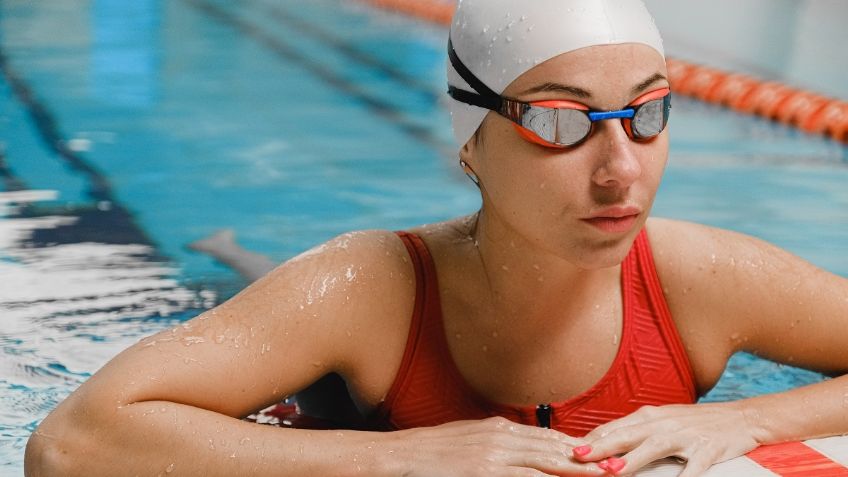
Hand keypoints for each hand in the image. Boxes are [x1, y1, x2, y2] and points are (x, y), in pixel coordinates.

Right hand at [386, 417, 607, 475]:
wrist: (403, 453)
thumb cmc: (433, 450)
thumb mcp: (470, 437)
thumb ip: (496, 441)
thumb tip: (519, 446)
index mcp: (499, 427)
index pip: (547, 437)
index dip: (576, 446)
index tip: (599, 452)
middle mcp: (501, 437)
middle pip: (553, 448)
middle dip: (587, 457)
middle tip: (616, 462)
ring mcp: (494, 454)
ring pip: (545, 461)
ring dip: (577, 469)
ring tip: (603, 474)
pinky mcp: (485, 471)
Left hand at [571, 403, 759, 475]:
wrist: (742, 417)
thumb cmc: (696, 422)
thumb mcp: (664, 421)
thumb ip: (636, 431)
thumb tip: (604, 441)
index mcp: (651, 416)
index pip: (615, 427)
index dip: (593, 439)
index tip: (570, 449)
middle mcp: (665, 423)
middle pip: (627, 434)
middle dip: (601, 446)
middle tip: (579, 456)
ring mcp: (686, 436)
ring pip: (653, 447)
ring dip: (631, 459)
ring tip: (612, 470)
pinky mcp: (708, 450)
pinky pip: (694, 467)